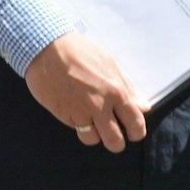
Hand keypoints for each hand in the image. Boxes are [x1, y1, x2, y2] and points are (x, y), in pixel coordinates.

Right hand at [23, 33, 148, 153]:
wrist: (46, 47)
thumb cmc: (80, 51)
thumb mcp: (109, 64)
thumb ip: (127, 88)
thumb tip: (143, 107)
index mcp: (116, 92)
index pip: (135, 124)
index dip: (136, 132)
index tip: (133, 132)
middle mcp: (99, 105)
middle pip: (115, 141)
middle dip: (116, 143)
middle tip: (113, 135)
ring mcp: (78, 111)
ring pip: (92, 140)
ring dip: (94, 135)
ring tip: (91, 124)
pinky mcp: (62, 114)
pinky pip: (74, 127)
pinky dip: (76, 122)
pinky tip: (74, 108)